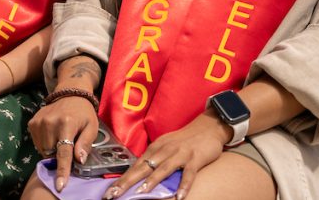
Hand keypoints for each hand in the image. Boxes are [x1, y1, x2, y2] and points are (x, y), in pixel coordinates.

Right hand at [28, 95, 98, 191]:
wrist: (70, 93)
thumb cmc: (84, 113)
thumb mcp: (92, 127)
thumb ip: (85, 144)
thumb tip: (78, 160)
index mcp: (67, 124)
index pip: (63, 152)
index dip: (62, 170)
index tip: (60, 184)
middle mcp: (50, 123)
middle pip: (51, 153)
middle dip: (59, 156)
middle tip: (68, 145)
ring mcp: (39, 122)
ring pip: (43, 150)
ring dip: (51, 150)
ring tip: (61, 137)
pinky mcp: (32, 122)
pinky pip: (37, 143)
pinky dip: (45, 143)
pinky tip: (53, 134)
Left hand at [102, 112, 228, 199]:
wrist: (208, 126)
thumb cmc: (184, 140)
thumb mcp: (166, 147)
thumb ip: (153, 159)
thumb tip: (138, 175)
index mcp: (156, 148)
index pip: (136, 166)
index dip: (122, 179)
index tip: (110, 191)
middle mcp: (165, 150)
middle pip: (144, 167)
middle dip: (129, 181)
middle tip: (115, 194)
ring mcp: (180, 154)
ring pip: (164, 168)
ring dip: (152, 180)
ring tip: (141, 193)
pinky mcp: (195, 158)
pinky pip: (189, 173)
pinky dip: (184, 185)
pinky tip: (180, 197)